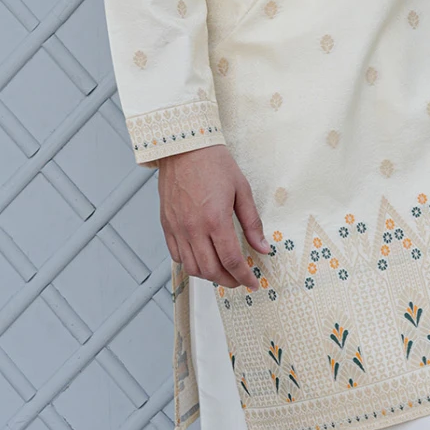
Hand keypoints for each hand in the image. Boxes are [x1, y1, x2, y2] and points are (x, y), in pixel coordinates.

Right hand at [157, 143, 270, 288]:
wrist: (184, 147)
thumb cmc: (213, 163)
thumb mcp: (242, 190)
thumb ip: (252, 223)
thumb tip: (262, 247)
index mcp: (215, 219)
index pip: (231, 260)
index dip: (244, 276)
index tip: (252, 282)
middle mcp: (193, 228)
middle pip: (211, 270)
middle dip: (228, 281)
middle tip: (239, 279)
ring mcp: (177, 228)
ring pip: (192, 267)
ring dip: (209, 276)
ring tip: (222, 271)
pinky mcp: (166, 224)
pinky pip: (176, 255)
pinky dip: (190, 264)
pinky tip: (201, 259)